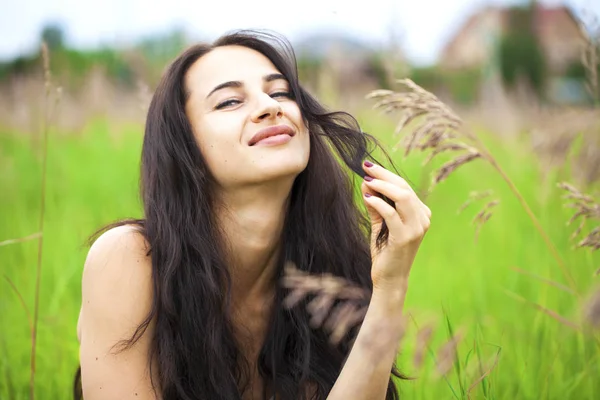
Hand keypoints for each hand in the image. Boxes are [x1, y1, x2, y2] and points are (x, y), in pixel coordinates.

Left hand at [361, 161, 430, 292]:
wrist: (390, 278)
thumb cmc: (385, 250)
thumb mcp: (380, 223)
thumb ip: (376, 204)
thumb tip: (367, 182)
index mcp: (421, 214)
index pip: (405, 187)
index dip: (387, 174)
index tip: (369, 166)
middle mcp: (423, 219)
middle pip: (404, 188)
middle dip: (384, 175)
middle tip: (366, 167)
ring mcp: (416, 228)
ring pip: (402, 197)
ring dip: (382, 186)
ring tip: (367, 181)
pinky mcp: (405, 237)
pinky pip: (391, 214)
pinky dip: (378, 203)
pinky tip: (367, 198)